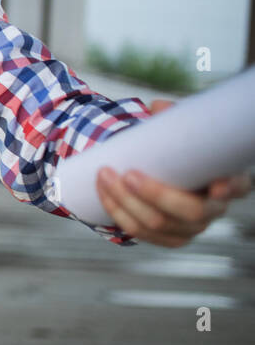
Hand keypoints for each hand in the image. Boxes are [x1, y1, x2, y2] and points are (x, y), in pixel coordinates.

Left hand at [95, 99, 252, 246]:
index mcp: (230, 180)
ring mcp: (193, 227)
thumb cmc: (180, 150)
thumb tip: (157, 106)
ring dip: (127, 202)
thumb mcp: (181, 133)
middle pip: (191, 211)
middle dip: (156, 194)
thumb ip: (174, 118)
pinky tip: (105, 193)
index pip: (239, 186)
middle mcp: (215, 208)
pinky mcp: (171, 238)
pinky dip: (118, 212)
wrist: (165, 174)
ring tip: (105, 176)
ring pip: (159, 223)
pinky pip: (141, 232)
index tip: (216, 186)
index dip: (230, 188)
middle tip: (128, 174)